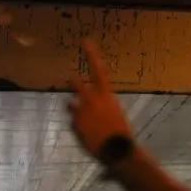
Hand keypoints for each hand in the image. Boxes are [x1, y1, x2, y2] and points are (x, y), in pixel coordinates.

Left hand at [68, 40, 134, 161]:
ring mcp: (82, 111)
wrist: (116, 148)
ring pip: (72, 105)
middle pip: (77, 84)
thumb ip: (102, 103)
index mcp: (106, 95)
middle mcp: (92, 99)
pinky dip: (79, 127)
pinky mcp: (75, 124)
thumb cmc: (120, 130)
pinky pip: (74, 122)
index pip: (98, 70)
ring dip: (75, 109)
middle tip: (71, 79)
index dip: (91, 55)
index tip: (85, 42)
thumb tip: (89, 101)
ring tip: (87, 121)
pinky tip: (88, 135)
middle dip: (73, 82)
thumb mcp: (115, 111)